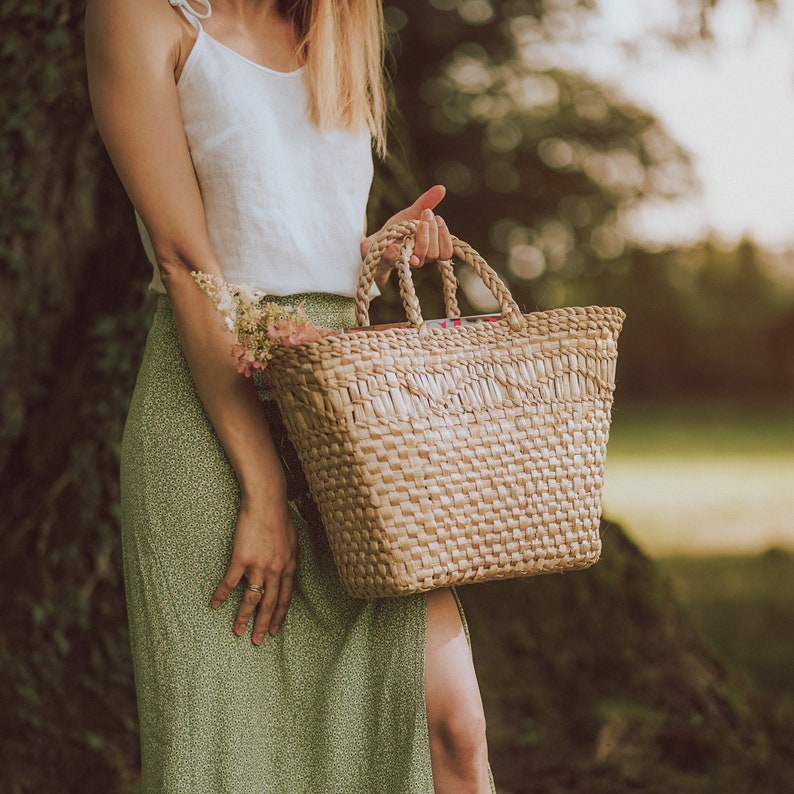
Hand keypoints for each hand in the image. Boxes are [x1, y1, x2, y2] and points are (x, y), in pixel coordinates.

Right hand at [211, 495, 297, 643]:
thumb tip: (285, 568)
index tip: (275, 630)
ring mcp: (259, 565)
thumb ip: (288, 556)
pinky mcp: (242, 558)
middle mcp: (276, 569)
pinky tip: (215, 605)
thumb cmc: (280, 516)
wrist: (267, 502)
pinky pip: (231, 582)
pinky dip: (222, 594)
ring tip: (238, 631)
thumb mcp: (292, 539)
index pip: (285, 597)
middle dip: (264, 624)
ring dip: (244, 616)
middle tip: (258, 641)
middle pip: (270, 603)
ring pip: (252, 597)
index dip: (279, 615)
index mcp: (288, 565)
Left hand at [361, 185, 454, 286]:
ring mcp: (407, 262)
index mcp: (430, 249)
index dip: (445, 237)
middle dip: (433, 232)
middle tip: (426, 214)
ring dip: (423, 239)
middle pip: (435, 253)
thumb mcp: (412, 212)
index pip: (447, 252)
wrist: (375, 240)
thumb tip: (442, 188)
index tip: (438, 217)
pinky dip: (402, 251)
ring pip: (422, 258)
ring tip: (419, 223)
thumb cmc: (397, 229)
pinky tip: (401, 242)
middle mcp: (421, 258)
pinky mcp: (392, 262)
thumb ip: (427, 202)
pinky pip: (401, 260)